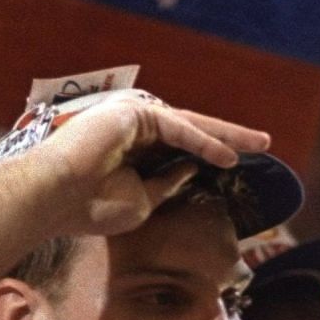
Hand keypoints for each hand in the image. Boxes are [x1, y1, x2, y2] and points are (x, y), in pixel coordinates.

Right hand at [33, 91, 271, 236]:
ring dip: (226, 135)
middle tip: (264, 143)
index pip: (182, 147)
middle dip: (229, 137)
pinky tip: (228, 156)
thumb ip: (169, 183)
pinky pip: (178, 128)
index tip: (240, 163)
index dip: (211, 153)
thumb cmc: (90, 206)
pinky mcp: (134, 113)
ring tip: (259, 145)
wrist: (55, 198)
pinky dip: (203, 142)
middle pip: (192, 130)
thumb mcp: (144, 200)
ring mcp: (133, 116)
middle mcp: (135, 127)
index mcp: (134, 147)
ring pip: (190, 125)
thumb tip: (195, 169)